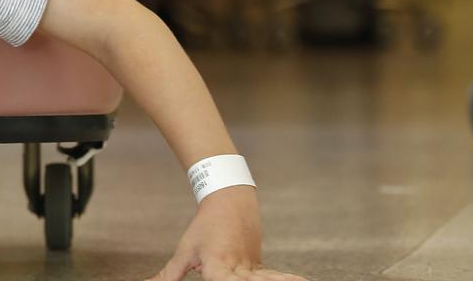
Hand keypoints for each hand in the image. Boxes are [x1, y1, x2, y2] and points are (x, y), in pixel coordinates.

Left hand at [147, 186, 306, 280]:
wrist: (230, 201)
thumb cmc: (204, 229)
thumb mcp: (184, 252)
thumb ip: (169, 275)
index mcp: (216, 264)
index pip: (219, 280)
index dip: (222, 280)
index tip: (219, 279)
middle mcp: (237, 267)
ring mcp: (252, 266)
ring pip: (266, 280)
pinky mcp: (261, 267)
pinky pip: (273, 278)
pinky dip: (285, 280)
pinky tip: (303, 280)